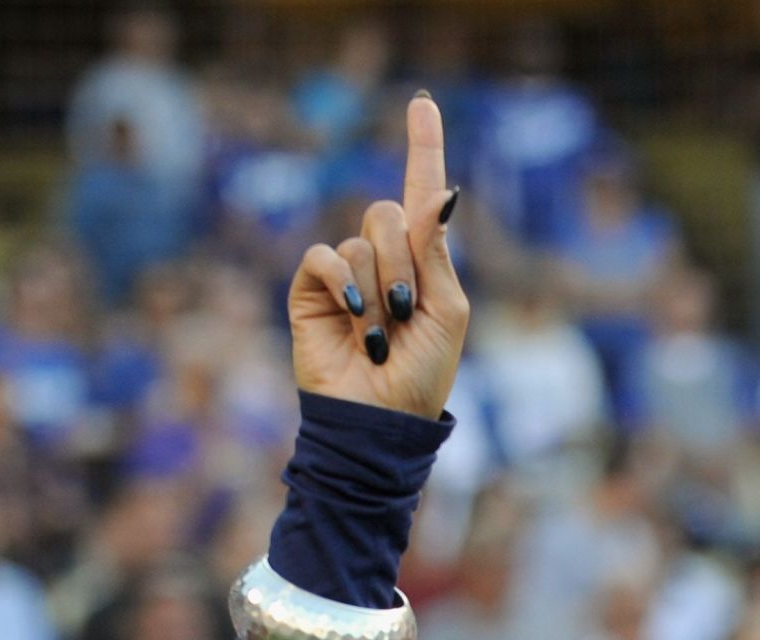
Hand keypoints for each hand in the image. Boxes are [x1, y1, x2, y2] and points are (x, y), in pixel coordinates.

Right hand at [287, 96, 466, 419]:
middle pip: (389, 213)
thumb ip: (438, 252)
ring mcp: (346, 270)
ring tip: (380, 334)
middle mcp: (384, 257)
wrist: (381, 417)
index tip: (423, 102)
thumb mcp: (448, 312)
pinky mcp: (311, 286)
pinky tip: (353, 317)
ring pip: (360, 240)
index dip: (424, 147)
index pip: (423, 194)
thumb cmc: (422, 373)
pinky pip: (324, 256)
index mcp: (424, 262)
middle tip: (405, 313)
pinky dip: (342, 284)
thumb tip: (442, 193)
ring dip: (378, 290)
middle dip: (404, 264)